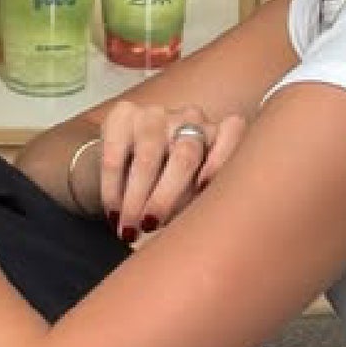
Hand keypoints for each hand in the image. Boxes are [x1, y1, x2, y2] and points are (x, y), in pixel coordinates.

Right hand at [93, 100, 245, 245]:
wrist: (127, 164)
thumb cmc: (170, 187)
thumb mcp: (193, 194)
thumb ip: (203, 202)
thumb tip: (201, 232)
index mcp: (217, 134)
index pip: (232, 132)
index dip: (221, 160)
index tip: (205, 189)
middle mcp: (191, 118)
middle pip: (185, 155)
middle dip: (166, 197)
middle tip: (151, 226)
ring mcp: (157, 114)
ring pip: (148, 156)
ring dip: (136, 197)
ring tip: (129, 229)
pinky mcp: (123, 115)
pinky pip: (116, 153)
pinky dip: (113, 188)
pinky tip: (113, 212)